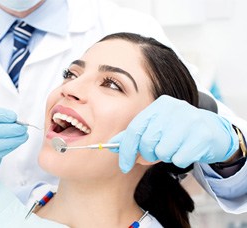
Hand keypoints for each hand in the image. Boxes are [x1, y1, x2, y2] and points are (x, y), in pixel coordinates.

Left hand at [108, 95, 238, 172]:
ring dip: (166, 157)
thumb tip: (112, 145)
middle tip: (156, 154)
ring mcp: (189, 121)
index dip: (126, 150)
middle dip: (148, 155)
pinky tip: (187, 150)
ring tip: (175, 148)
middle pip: (147, 142)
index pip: (134, 129)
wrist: (214, 131)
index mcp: (158, 105)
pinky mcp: (202, 135)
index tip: (123, 166)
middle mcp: (173, 109)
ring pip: (163, 152)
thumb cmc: (178, 131)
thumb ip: (135, 135)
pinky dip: (180, 160)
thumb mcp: (156, 128)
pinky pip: (179, 158)